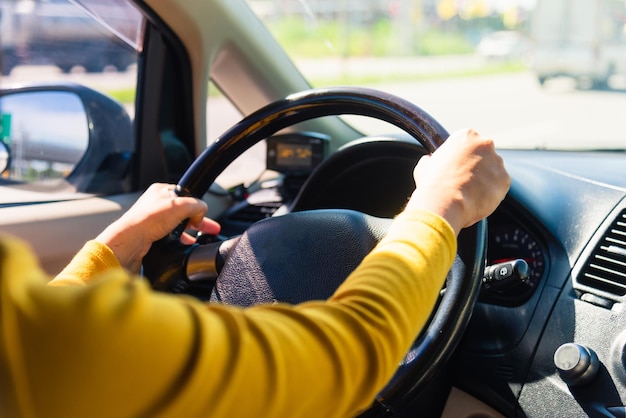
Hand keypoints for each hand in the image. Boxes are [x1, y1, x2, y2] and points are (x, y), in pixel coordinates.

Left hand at [95, 183, 220, 271]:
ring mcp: (153, 221)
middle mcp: (156, 205)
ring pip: (177, 226)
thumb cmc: (147, 219)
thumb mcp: (181, 205)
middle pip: (183, 212)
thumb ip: (197, 205)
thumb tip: (202, 212)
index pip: (185, 195)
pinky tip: (184, 246)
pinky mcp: (151, 236)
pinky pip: (171, 237)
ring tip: (199, 239)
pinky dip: (179, 241)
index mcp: (161, 191)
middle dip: (197, 220)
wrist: (130, 241)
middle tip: (210, 228)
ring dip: (188, 232)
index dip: (196, 205)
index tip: (204, 214)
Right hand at [406, 128, 509, 234]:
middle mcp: (486, 144)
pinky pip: (499, 186)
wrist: (445, 202)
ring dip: (486, 179)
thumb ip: (433, 159)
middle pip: (485, 154)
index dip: (463, 156)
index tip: (457, 166)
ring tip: (469, 194)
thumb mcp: (425, 165)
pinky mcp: (504, 180)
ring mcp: (497, 162)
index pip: (469, 142)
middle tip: (465, 180)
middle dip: (478, 165)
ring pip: (493, 171)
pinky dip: (491, 193)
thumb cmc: (432, 183)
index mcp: (466, 135)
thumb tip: (430, 160)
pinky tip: (477, 200)